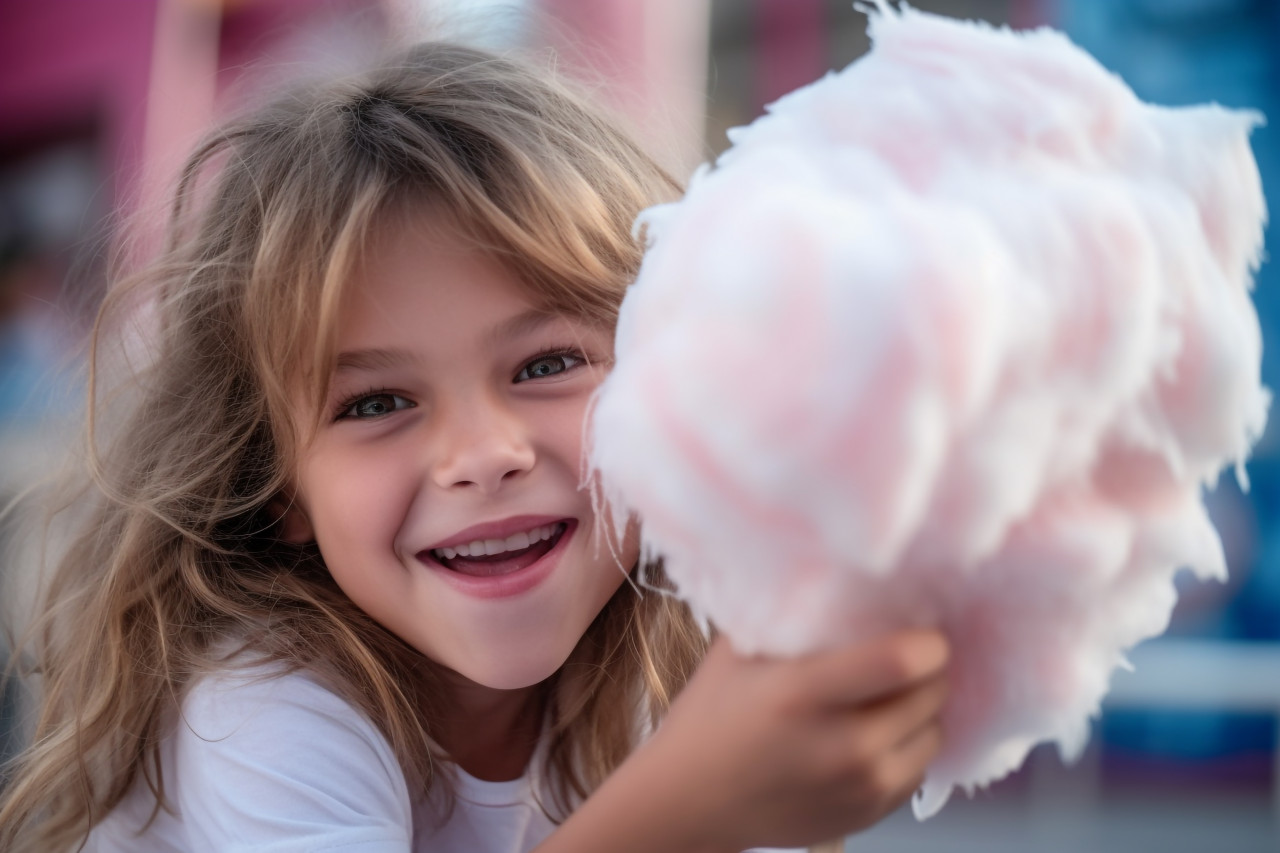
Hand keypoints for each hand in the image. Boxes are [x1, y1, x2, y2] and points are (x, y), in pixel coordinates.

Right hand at [642, 629, 948, 851]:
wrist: (691, 801)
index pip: (901, 661)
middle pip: (930, 693)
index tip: (921, 628)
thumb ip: (786, 613)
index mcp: (803, 694)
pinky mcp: (869, 815)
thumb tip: (836, 571)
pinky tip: (873, 735)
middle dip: (927, 670)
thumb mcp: (737, 651)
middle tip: (903, 657)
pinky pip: (919, 769)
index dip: (926, 640)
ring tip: (887, 697)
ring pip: (933, 733)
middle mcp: (841, 745)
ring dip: (920, 711)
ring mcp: (859, 787)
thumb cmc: (712, 716)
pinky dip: (906, 747)